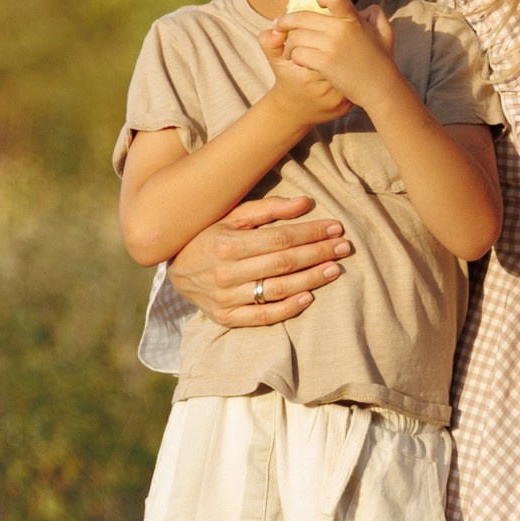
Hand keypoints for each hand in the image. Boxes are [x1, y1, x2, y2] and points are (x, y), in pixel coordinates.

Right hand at [167, 192, 350, 324]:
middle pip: (284, 263)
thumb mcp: (231, 215)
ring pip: (278, 289)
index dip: (311, 233)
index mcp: (228, 243)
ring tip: (335, 269)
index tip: (336, 228)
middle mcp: (227, 272)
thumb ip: (268, 209)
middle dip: (318, 254)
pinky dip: (288, 308)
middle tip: (344, 247)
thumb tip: (305, 203)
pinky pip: (263, 316)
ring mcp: (226, 298)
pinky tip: (309, 297)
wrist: (175, 270)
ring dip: (311, 279)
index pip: (280, 238)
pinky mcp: (226, 317)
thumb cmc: (208, 236)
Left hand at [268, 0, 398, 114]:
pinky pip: (298, 54)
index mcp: (353, 19)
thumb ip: (375, 14)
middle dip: (285, 21)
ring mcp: (331, 46)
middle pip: (301, 17)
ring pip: (296, 37)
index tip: (313, 3)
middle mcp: (340, 29)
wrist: (380, 88)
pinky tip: (298, 60)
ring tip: (290, 49)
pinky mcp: (324, 63)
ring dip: (289, 44)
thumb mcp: (385, 32)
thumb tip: (362, 8)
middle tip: (279, 25)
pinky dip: (295, 57)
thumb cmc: (381, 60)